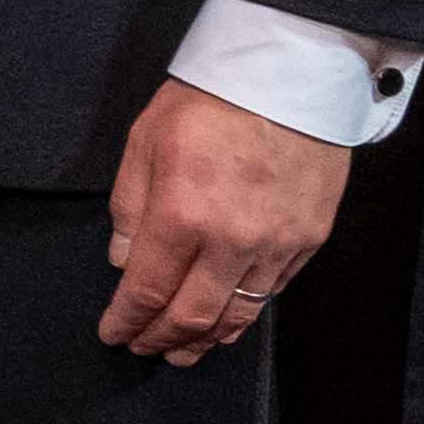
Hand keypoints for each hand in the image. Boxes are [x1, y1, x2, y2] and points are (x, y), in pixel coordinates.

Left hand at [100, 79, 345, 362]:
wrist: (291, 73)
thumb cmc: (210, 100)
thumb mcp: (145, 142)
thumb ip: (130, 209)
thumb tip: (123, 263)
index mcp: (182, 214)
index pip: (148, 290)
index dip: (127, 320)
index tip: (114, 334)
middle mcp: (232, 239)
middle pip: (193, 315)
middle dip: (163, 339)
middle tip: (145, 348)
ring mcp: (277, 242)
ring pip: (239, 313)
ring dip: (207, 339)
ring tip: (184, 350)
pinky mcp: (309, 237)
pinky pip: (273, 292)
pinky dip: (247, 314)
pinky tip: (229, 320)